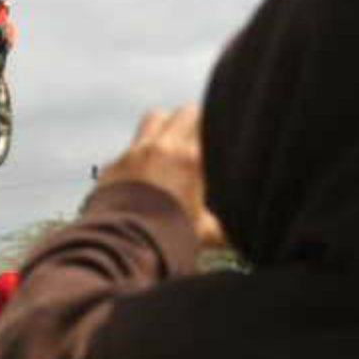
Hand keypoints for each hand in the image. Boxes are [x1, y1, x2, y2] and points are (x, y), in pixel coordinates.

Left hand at [97, 105, 225, 246]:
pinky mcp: (114, 165)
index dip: (216, 127)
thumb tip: (244, 235)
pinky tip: (143, 173)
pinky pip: (130, 148)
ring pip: (154, 118)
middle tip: (198, 138)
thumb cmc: (169, 239)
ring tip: (170, 144)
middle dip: (193, 121)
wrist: (125, 246)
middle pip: (184, 112)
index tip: (220, 137)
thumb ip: (224, 225)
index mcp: (191, 159)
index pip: (210, 120)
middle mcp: (162, 147)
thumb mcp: (205, 232)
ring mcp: (134, 152)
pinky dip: (139, 155)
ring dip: (165, 125)